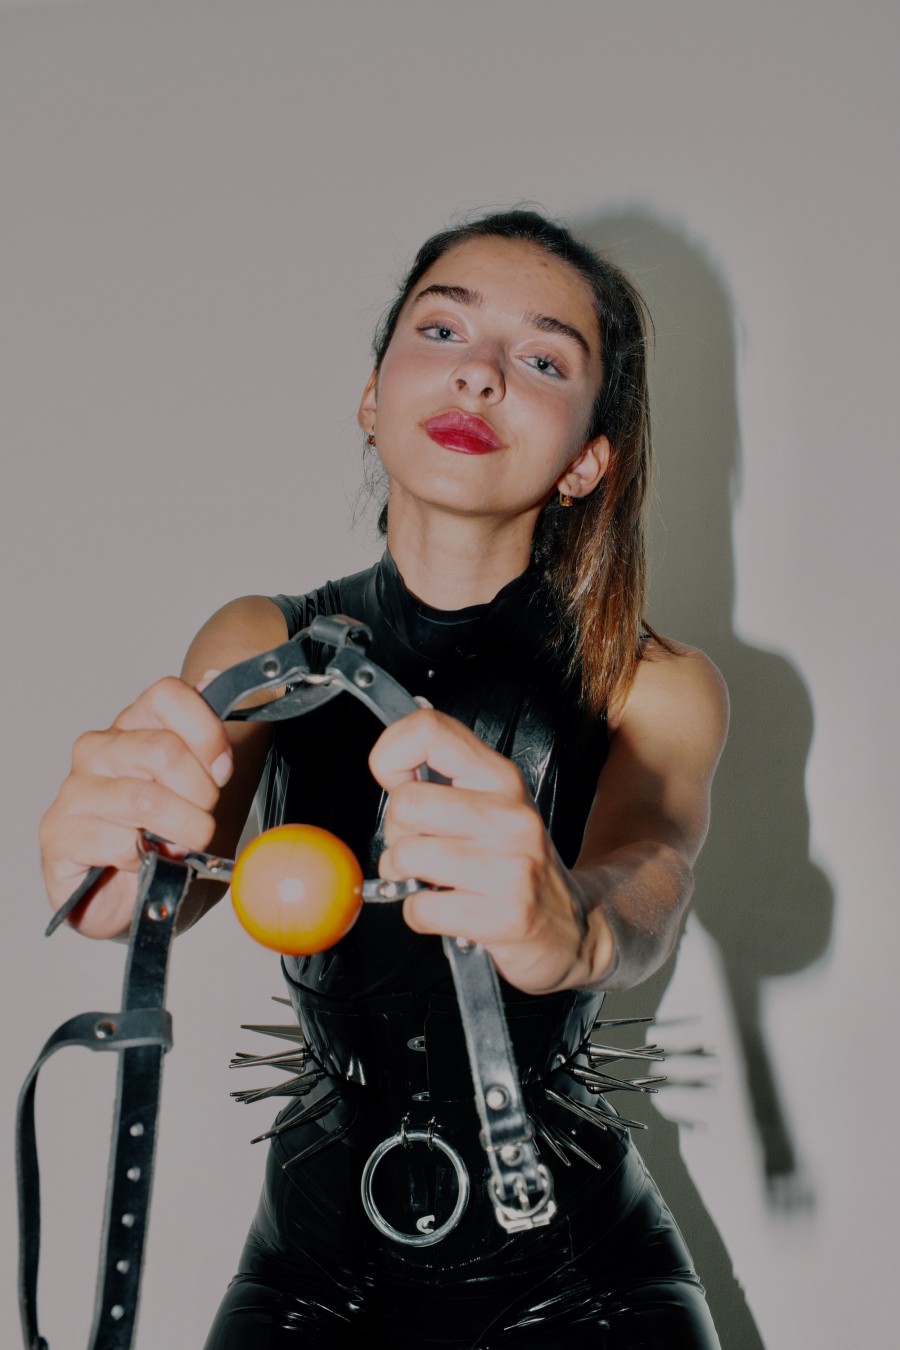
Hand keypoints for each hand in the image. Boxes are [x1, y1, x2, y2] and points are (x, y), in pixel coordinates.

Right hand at [40, 675, 232, 939]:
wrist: (123, 893)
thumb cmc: (160, 835)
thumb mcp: (196, 785)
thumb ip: (205, 738)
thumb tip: (213, 678)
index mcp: (132, 726)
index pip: (168, 695)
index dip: (207, 734)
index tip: (222, 771)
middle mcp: (98, 749)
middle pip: (163, 749)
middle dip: (201, 794)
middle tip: (203, 819)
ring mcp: (75, 790)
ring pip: (145, 800)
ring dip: (181, 831)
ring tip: (182, 846)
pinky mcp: (59, 832)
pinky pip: (118, 841)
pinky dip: (145, 859)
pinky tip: (143, 862)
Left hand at [369, 708, 601, 994]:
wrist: (574, 926)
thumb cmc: (516, 863)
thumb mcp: (491, 805)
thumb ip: (444, 779)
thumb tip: (389, 762)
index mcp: (501, 778)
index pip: (429, 731)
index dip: (390, 754)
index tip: (392, 780)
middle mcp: (509, 814)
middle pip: (406, 802)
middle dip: (397, 833)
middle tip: (423, 848)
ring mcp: (511, 866)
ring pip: (406, 856)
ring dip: (404, 877)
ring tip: (433, 880)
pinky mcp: (505, 917)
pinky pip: (420, 908)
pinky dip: (420, 914)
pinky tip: (447, 909)